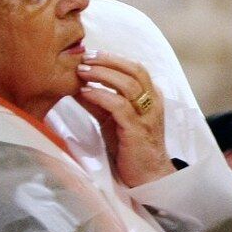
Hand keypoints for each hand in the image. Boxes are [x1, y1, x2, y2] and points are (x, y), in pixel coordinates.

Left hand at [75, 52, 173, 188]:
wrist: (147, 176)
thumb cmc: (130, 148)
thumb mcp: (113, 120)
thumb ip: (100, 102)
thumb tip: (78, 86)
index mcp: (151, 97)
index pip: (135, 68)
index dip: (113, 58)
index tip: (91, 55)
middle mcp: (153, 102)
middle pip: (134, 70)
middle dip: (107, 60)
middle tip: (84, 58)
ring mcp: (147, 116)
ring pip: (128, 84)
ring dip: (102, 74)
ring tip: (81, 71)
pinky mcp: (136, 130)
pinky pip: (119, 106)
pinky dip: (101, 95)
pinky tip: (85, 92)